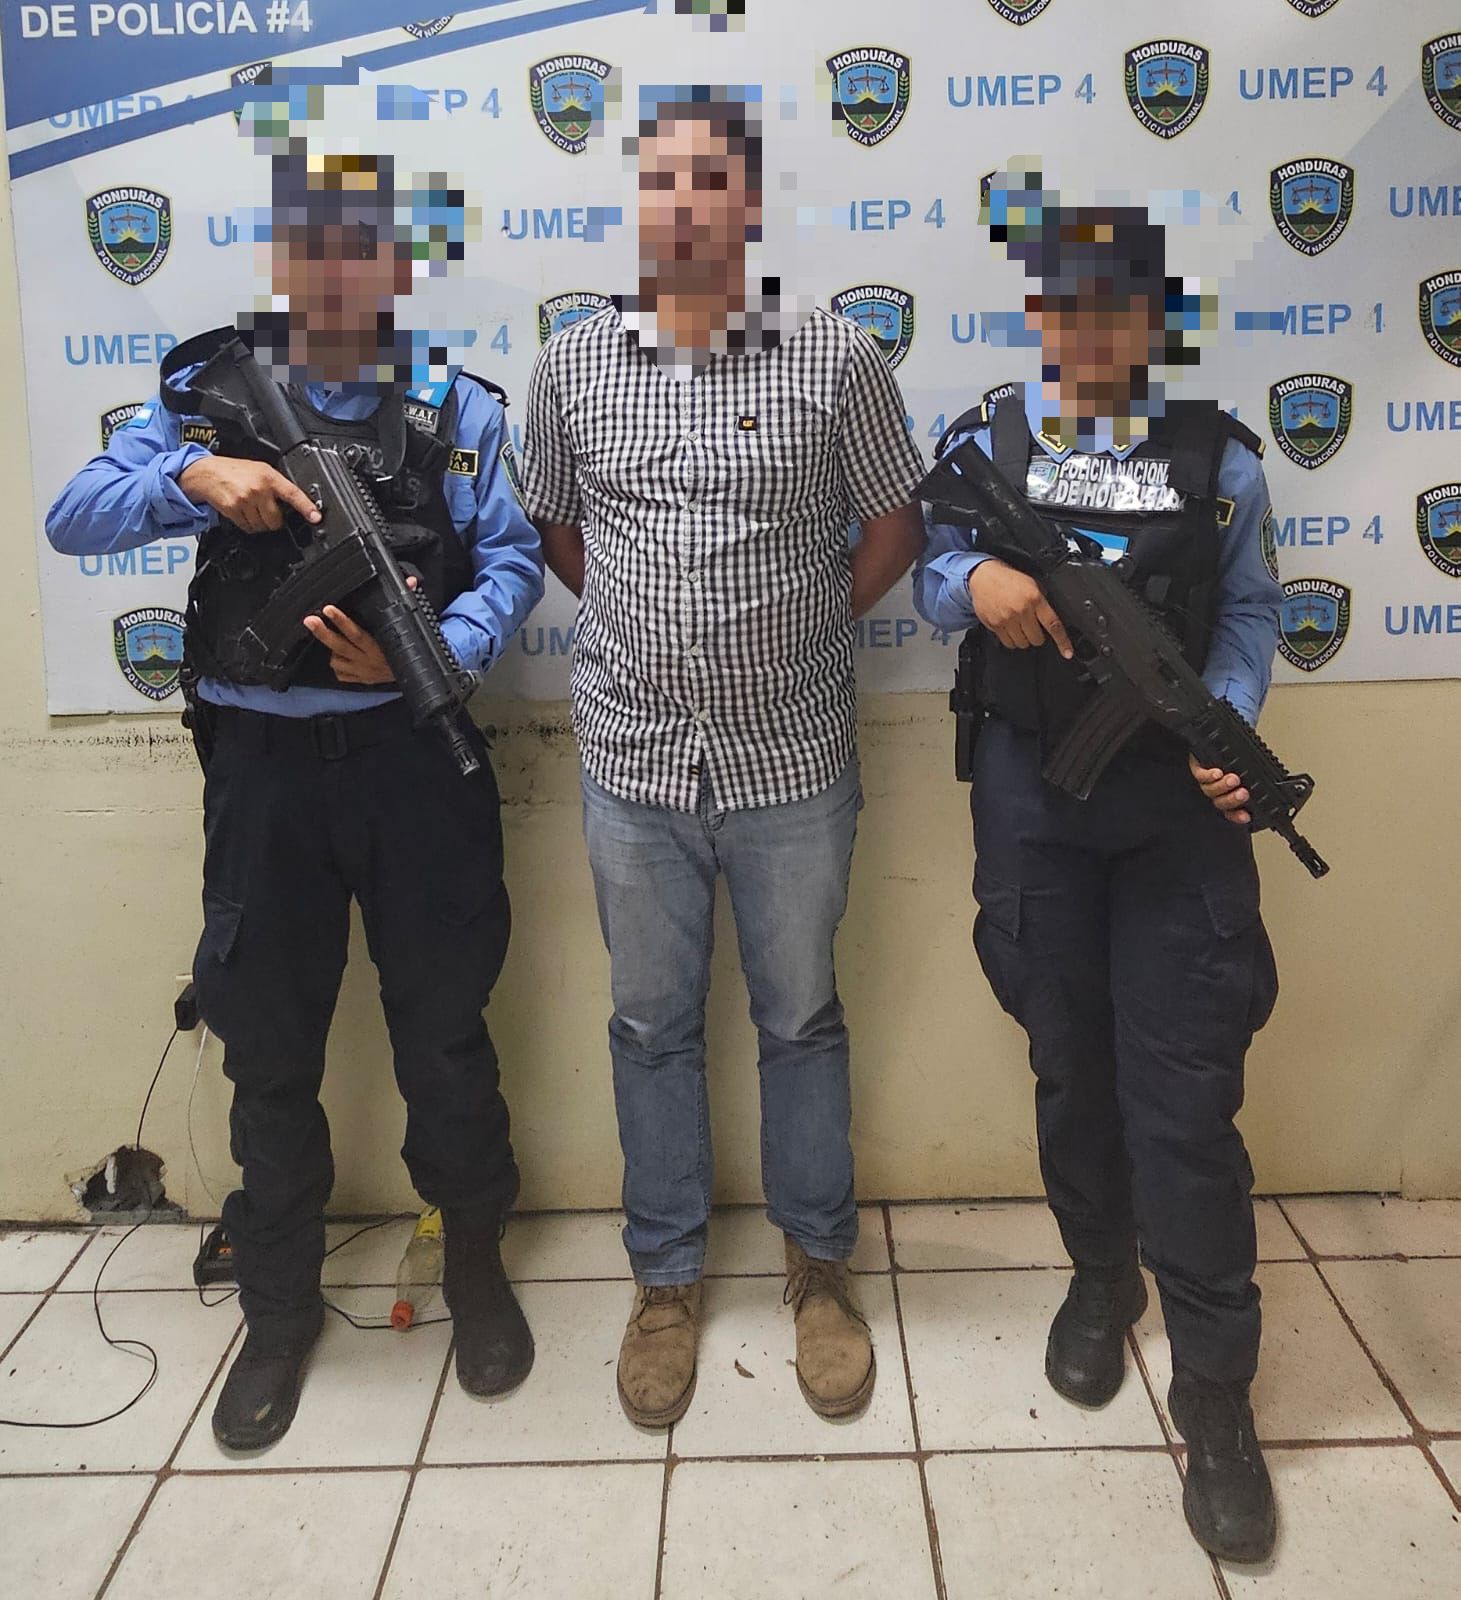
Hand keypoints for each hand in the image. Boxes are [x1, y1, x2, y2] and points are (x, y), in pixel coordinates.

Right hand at [178, 456, 320, 533]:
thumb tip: (294, 502)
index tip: (316, 517)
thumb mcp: (260, 469)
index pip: (292, 494)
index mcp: (269, 477)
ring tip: (252, 508)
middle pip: (276, 520)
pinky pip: (248, 528)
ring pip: (262, 527)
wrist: (206, 473)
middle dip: (273, 519)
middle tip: (265, 509)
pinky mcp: (233, 510)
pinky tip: (242, 512)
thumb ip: (277, 484)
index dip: (306, 507)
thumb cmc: (235, 471)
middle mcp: (258, 489)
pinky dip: (248, 524)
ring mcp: (245, 501)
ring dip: (260, 523)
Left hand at [301, 576, 420, 685]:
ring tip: (334, 638)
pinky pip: (341, 674)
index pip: (358, 634)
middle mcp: (368, 662)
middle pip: (341, 647)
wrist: (415, 678)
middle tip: (310, 620)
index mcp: (380, 648)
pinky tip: (340, 656)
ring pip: (337, 660)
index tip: (328, 609)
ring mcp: (362, 672)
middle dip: (323, 633)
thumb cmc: (410, 651)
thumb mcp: (410, 628)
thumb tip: (411, 581)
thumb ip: (407, 603)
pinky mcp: (360, 681)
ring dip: (332, 649)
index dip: (342, 621)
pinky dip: (338, 664)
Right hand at [967, 559, 1073, 657]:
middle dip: (1037, 636)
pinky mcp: (995, 625)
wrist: (984, 576)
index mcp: (1035, 598)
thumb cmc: (1008, 579)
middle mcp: (1021, 610)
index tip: (1067, 653)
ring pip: (1022, 643)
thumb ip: (1042, 602)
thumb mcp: (1032, 584)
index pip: (1053, 624)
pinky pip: (1008, 643)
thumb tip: (1050, 620)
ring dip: (1024, 638)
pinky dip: (1011, 639)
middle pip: (1037, 639)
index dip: (1062, 641)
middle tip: (1032, 626)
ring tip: (1019, 626)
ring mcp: (1007, 619)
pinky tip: (1010, 628)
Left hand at [1188, 755, 1251, 824]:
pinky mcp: (1198, 770)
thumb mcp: (1245, 773)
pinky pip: (1201, 777)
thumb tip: (1276, 789)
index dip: (1237, 816)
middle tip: (1243, 793)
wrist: (1206, 748)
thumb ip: (1252, 783)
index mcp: (1227, 798)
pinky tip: (1217, 773)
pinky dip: (1209, 776)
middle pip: (1221, 803)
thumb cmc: (1227, 764)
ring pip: (1211, 791)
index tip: (1246, 816)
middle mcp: (1216, 794)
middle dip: (1233, 800)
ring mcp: (1206, 783)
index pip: (1232, 812)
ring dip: (1223, 786)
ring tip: (1233, 779)